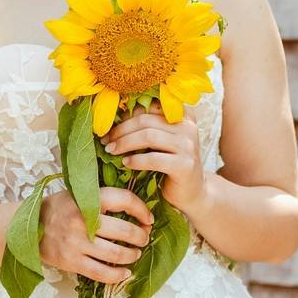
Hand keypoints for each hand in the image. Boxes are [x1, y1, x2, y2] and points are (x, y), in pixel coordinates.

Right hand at [38, 186, 153, 283]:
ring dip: (132, 255)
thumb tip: (135, 207)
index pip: (124, 200)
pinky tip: (125, 273)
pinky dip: (118, 275)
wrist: (27, 226)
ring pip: (116, 254)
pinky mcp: (72, 262)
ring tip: (135, 254)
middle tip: (144, 238)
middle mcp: (83, 220)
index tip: (148, 218)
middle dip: (141, 236)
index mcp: (87, 199)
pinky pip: (101, 273)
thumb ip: (102, 198)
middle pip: (125, 231)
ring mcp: (77, 243)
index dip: (141, 209)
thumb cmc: (58, 208)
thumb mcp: (77, 194)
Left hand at [101, 99, 207, 214]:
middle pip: (146, 120)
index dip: (127, 114)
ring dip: (124, 143)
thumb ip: (148, 126)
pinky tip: (125, 163)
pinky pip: (153, 158)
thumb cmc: (171, 163)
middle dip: (121, 130)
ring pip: (148, 136)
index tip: (110, 125)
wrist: (192, 192)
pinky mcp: (185, 165)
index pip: (150, 105)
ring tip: (111, 150)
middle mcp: (188, 127)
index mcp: (182, 115)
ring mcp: (188, 146)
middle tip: (106, 140)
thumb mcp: (162, 140)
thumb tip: (117, 115)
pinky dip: (135, 160)